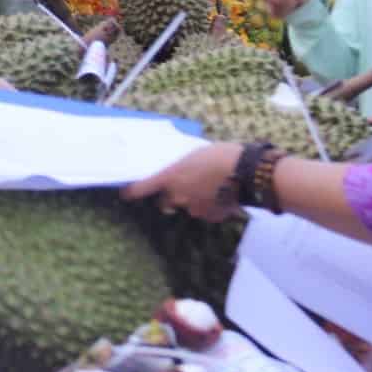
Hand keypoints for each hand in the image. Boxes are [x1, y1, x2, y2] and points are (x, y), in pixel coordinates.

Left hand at [121, 143, 245, 221]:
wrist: (246, 171)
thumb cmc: (218, 154)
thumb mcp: (194, 155)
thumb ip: (182, 167)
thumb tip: (180, 172)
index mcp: (170, 178)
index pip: (141, 188)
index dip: (131, 192)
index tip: (125, 194)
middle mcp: (177, 197)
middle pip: (165, 202)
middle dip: (170, 197)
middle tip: (184, 186)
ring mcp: (194, 209)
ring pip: (188, 207)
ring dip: (194, 201)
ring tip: (212, 187)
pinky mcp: (211, 216)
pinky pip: (207, 212)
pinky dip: (212, 207)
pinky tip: (223, 194)